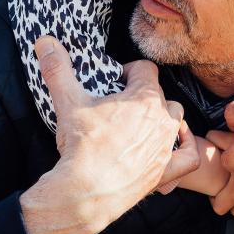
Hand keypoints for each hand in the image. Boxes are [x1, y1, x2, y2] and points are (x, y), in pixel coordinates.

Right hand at [19, 37, 199, 233]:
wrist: (84, 192)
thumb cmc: (81, 146)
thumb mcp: (68, 101)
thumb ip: (58, 68)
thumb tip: (45, 41)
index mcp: (144, 98)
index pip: (146, 69)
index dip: (130, 71)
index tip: (115, 80)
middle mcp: (162, 119)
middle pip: (160, 95)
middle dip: (142, 95)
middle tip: (120, 105)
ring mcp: (166, 146)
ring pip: (175, 120)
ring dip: (162, 118)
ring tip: (141, 122)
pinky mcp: (166, 171)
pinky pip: (188, 156)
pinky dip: (185, 149)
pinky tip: (175, 145)